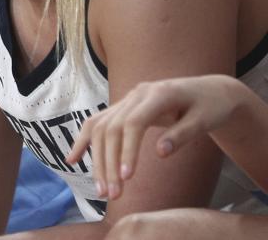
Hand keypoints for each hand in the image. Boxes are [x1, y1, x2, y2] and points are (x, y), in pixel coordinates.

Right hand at [67, 75, 239, 200]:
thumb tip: (160, 154)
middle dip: (108, 163)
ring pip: (100, 128)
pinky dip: (83, 141)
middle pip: (111, 128)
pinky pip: (97, 123)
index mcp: (157, 94)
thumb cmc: (211, 106)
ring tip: (101, 190)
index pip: (133, 122)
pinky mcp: (123, 108)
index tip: (126, 178)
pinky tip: (72, 159)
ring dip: (96, 159)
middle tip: (112, 195)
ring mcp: (126, 100)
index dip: (127, 150)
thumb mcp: (205, 120)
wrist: (209, 90)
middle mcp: (136, 94)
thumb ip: (182, 135)